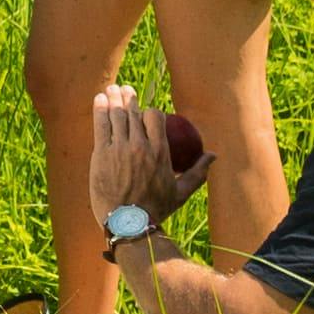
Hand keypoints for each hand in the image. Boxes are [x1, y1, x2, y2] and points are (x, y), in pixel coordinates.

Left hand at [86, 90, 205, 220]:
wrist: (129, 224)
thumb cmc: (157, 209)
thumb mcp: (182, 192)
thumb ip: (198, 172)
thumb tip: (213, 156)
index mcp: (160, 151)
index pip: (155, 117)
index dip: (150, 111)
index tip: (145, 112)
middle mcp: (140, 146)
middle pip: (134, 113)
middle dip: (129, 98)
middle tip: (124, 90)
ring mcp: (119, 149)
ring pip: (117, 115)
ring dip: (114, 99)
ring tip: (111, 89)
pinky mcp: (101, 154)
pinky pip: (101, 126)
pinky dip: (100, 110)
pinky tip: (99, 99)